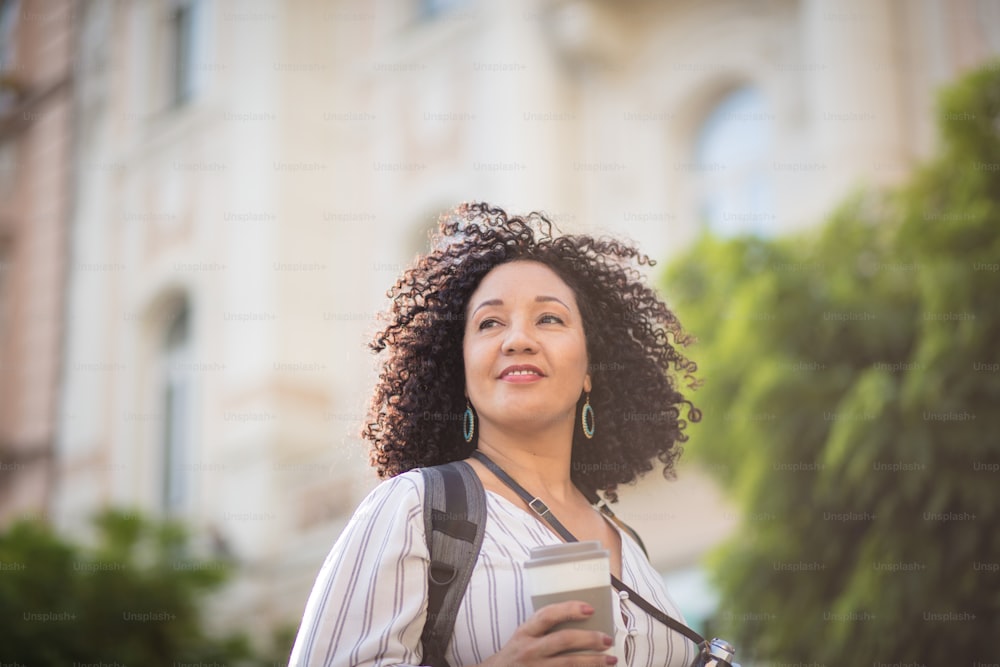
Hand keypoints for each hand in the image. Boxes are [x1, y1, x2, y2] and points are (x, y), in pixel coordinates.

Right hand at [475, 601, 616, 666]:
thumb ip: (545, 627)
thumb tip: (583, 617)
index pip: (547, 615)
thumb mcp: (524, 635)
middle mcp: (530, 650)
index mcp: (526, 632)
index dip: (569, 610)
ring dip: (593, 662)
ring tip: (611, 659)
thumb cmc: (518, 652)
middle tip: (607, 639)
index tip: (590, 609)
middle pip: (563, 640)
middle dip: (589, 639)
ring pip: (569, 664)